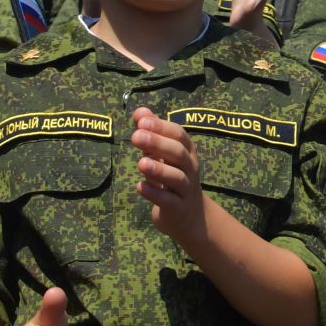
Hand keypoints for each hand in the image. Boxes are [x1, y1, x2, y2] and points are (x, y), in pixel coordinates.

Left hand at [132, 106, 210, 248]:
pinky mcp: (177, 207)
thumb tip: (139, 111)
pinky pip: (168, 200)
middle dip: (158, 144)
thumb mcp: (164, 154)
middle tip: (136, 136)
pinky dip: (154, 193)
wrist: (188, 214)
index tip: (141, 121)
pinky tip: (140, 187)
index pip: (179, 135)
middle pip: (178, 153)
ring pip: (176, 177)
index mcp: (187, 151)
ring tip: (140, 163)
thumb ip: (152, 132)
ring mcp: (185, 188)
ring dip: (158, 169)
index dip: (161, 127)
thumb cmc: (173, 176)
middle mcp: (189, 168)